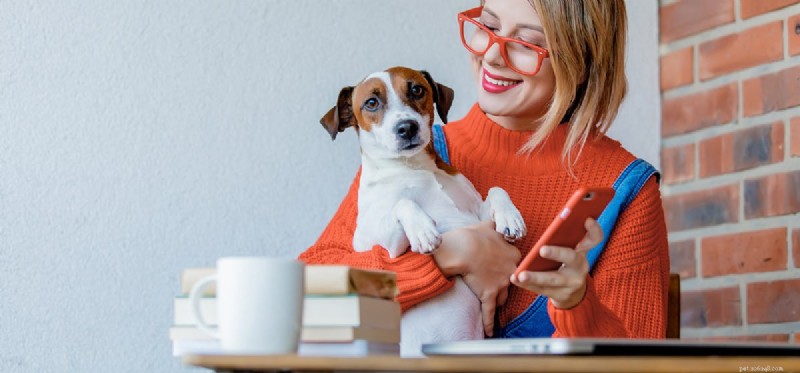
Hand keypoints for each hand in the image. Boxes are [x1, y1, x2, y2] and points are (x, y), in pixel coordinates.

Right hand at [433, 220, 520, 336]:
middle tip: (501, 288)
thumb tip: (496, 220)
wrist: (462, 247)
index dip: (509, 267)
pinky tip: (491, 332)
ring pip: (503, 297)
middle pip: (512, 283)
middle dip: (506, 286)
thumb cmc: (473, 235)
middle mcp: (511, 271)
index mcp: (514, 255)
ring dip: (499, 302)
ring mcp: (501, 284)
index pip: (516, 265)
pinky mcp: (488, 294)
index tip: (504, 269)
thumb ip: (496, 225)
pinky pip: (490, 312)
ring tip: (497, 310)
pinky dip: (490, 323)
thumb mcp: (488, 225)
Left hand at [510, 218, 602, 308]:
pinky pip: (541, 289)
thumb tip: (555, 218)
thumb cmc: (566, 264)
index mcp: (582, 251)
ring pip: (553, 279)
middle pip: (571, 258)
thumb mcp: (570, 251)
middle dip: (557, 253)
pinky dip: (527, 284)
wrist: (573, 294)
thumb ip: (564, 237)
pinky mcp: (561, 295)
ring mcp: (572, 283)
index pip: (594, 239)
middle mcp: (580, 267)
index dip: (594, 229)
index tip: (587, 219)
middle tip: (542, 249)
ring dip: (535, 277)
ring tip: (520, 274)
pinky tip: (514, 279)